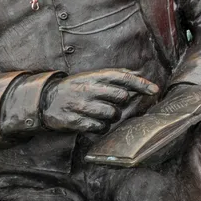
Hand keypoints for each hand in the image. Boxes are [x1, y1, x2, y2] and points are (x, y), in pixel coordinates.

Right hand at [41, 70, 157, 132]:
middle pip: (120, 96)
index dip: (141, 84)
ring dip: (112, 117)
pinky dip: (101, 127)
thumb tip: (138, 73)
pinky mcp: (73, 121)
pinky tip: (94, 122)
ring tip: (103, 114)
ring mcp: (80, 105)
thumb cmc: (75, 88)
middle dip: (123, 103)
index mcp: (94, 76)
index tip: (155, 90)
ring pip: (111, 114)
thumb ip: (115, 75)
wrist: (45, 100)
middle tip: (114, 104)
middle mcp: (88, 89)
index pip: (122, 77)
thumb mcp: (92, 76)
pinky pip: (98, 127)